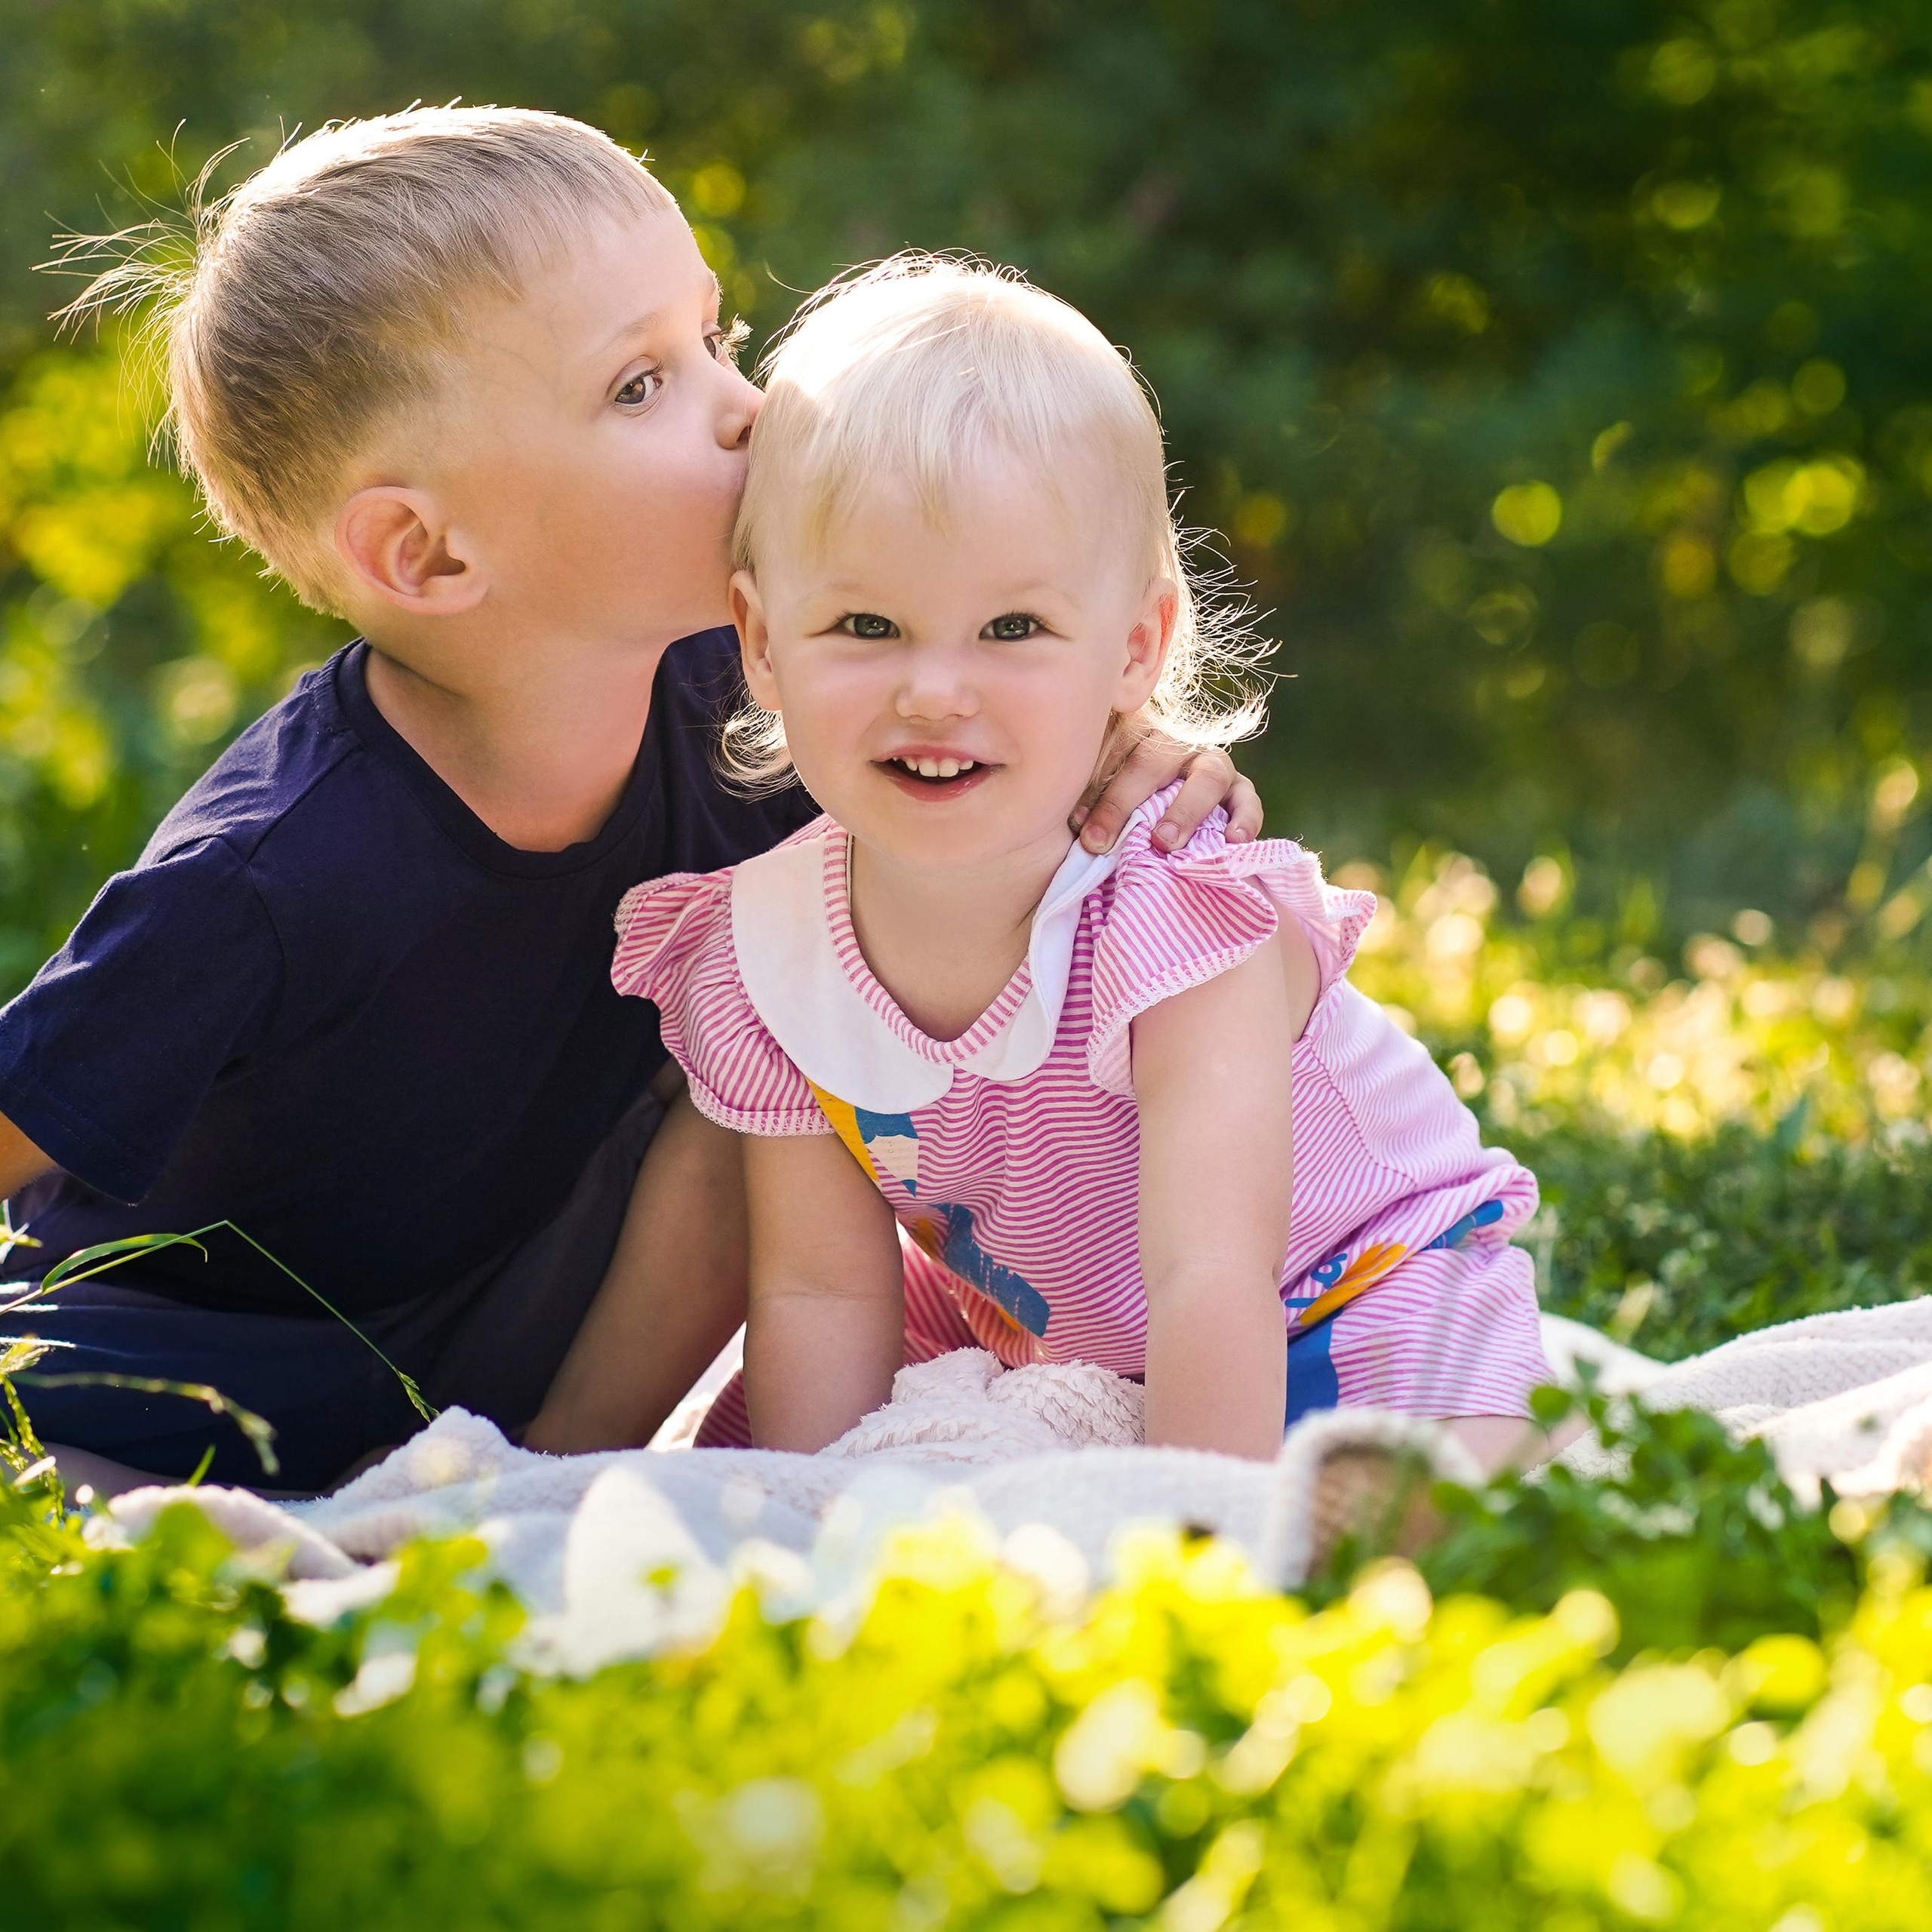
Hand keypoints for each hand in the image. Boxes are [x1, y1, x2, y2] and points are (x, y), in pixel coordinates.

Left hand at [1071, 735, 1262, 854]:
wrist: (1170, 819)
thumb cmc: (1127, 811)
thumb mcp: (1104, 798)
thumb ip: (1091, 804)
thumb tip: (1072, 828)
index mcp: (1136, 737)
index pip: (1115, 755)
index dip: (1100, 796)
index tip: (1084, 834)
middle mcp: (1176, 744)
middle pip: (1154, 761)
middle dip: (1128, 803)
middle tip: (1109, 842)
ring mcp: (1212, 764)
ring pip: (1207, 777)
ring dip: (1185, 812)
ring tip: (1165, 844)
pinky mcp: (1241, 789)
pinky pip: (1248, 800)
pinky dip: (1244, 820)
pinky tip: (1233, 842)